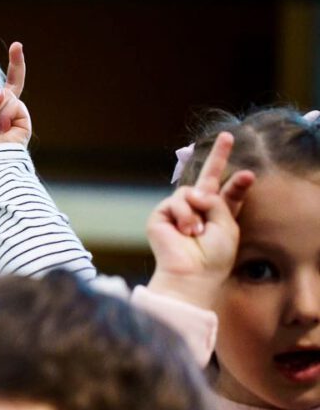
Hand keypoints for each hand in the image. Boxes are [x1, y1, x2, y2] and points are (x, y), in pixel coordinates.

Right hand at [146, 132, 254, 308]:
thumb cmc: (213, 256)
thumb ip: (217, 200)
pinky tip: (185, 231)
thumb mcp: (228, 225)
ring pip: (189, 192)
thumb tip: (192, 193)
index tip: (248, 175)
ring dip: (196, 211)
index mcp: (219, 215)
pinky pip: (175, 201)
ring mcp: (178, 212)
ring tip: (195, 231)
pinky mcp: (161, 216)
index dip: (237, 184)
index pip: (228, 193)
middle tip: (227, 136)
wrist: (192, 273)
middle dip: (217, 157)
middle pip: (207, 178)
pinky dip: (184, 215)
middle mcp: (199, 210)